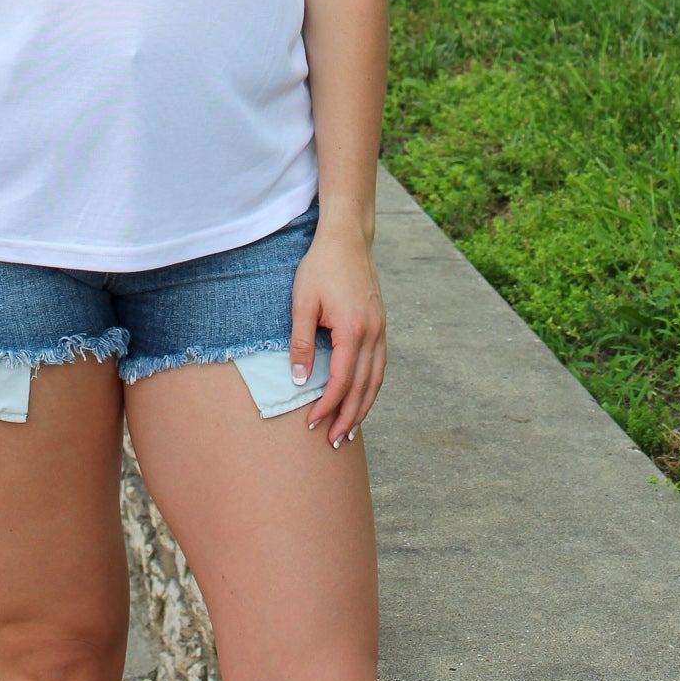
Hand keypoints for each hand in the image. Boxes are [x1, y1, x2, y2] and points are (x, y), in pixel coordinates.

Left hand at [289, 220, 385, 449]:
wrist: (347, 238)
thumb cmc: (320, 267)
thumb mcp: (302, 302)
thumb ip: (301, 343)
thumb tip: (298, 380)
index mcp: (353, 330)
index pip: (341, 380)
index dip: (327, 406)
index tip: (311, 423)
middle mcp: (372, 334)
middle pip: (362, 387)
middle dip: (347, 417)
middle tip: (333, 441)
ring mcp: (381, 330)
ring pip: (376, 380)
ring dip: (363, 408)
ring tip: (349, 431)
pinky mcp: (381, 325)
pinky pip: (379, 366)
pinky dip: (371, 388)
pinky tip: (361, 398)